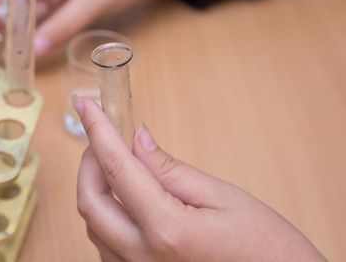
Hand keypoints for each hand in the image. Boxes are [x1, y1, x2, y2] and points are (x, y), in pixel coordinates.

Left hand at [73, 96, 325, 261]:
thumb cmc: (265, 248)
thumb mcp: (223, 197)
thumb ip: (171, 170)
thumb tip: (137, 139)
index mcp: (167, 230)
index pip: (117, 169)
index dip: (98, 130)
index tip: (86, 104)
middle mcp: (142, 258)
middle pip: (90, 202)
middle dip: (89, 163)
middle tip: (103, 137)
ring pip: (94, 226)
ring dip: (96, 189)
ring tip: (116, 164)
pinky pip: (106, 246)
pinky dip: (107, 216)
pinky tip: (125, 200)